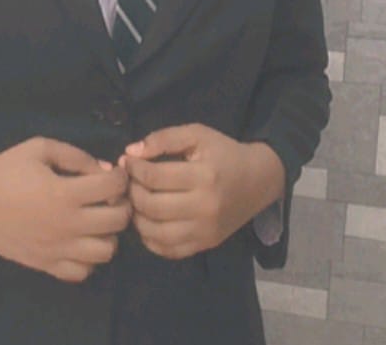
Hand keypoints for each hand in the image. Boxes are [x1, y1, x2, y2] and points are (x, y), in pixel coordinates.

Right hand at [0, 137, 131, 283]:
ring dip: (109, 234)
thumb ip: (76, 156)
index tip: (114, 174)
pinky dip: (89, 259)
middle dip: (122, 204)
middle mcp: (65, 226)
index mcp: (64, 193)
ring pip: (106, 252)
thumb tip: (105, 171)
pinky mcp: (46, 266)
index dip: (120, 177)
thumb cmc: (5, 170)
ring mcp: (57, 250)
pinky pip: (82, 273)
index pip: (112, 187)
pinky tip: (80, 240)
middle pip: (117, 221)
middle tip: (110, 196)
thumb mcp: (40, 148)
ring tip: (97, 220)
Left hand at [114, 123, 285, 259]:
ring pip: (156, 233)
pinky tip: (148, 221)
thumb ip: (164, 138)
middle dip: (132, 191)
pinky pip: (169, 250)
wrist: (257, 180)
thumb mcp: (197, 134)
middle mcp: (205, 208)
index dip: (134, 168)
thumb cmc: (224, 153)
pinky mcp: (205, 245)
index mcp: (204, 176)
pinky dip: (150, 239)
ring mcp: (205, 231)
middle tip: (130, 181)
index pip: (154, 177)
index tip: (128, 161)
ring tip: (136, 201)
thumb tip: (131, 153)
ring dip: (137, 217)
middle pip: (152, 206)